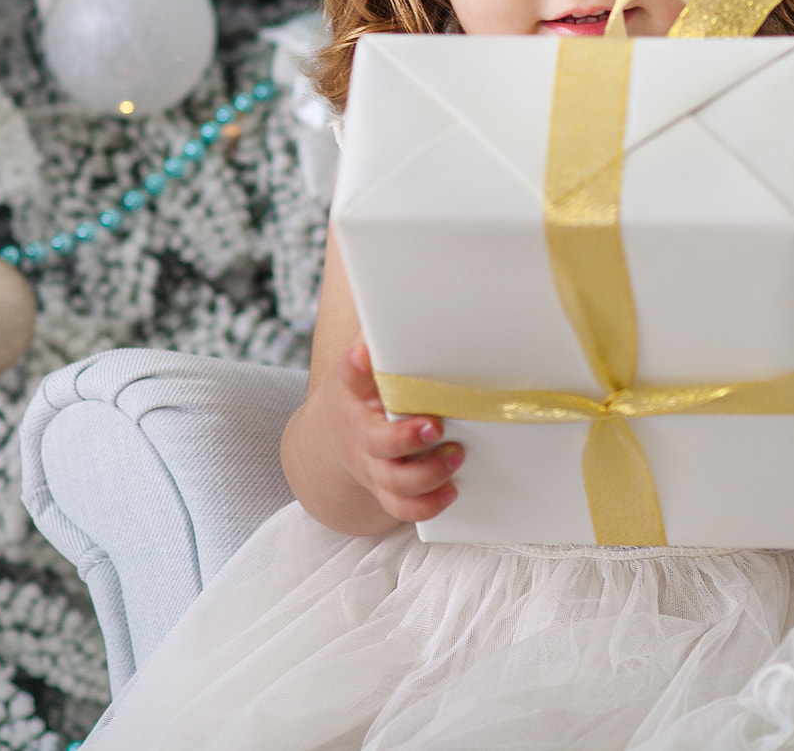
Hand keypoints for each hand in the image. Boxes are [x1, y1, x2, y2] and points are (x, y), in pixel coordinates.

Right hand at [334, 341, 462, 522]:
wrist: (336, 436)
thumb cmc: (368, 387)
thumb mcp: (368, 356)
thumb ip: (387, 330)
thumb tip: (422, 284)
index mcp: (355, 390)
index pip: (350, 374)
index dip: (357, 365)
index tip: (365, 355)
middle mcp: (361, 431)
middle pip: (377, 441)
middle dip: (407, 438)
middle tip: (435, 425)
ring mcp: (372, 465)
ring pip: (394, 480)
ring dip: (428, 473)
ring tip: (457, 455)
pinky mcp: (384, 488)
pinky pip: (402, 508)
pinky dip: (427, 505)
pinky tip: (452, 491)